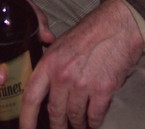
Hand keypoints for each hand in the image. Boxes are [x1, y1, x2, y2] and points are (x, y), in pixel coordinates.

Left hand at [20, 0, 143, 128]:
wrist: (118, 26)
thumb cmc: (90, 32)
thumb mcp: (61, 44)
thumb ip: (51, 66)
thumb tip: (45, 85)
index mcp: (49, 63)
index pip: (31, 97)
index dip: (26, 119)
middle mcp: (63, 76)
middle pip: (55, 113)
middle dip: (57, 126)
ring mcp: (83, 85)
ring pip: (75, 118)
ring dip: (76, 125)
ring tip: (78, 126)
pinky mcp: (103, 91)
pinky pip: (95, 117)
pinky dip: (93, 123)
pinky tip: (93, 123)